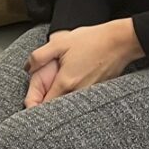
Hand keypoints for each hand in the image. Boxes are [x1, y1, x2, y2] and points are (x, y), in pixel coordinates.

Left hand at [25, 20, 143, 106]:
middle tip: (43, 93)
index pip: (45, 106)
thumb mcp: (59, 43)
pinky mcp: (99, 90)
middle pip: (58, 108)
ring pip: (70, 104)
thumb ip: (39, 57)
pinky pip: (82, 98)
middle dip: (48, 104)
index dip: (35, 106)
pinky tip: (75, 80)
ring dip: (62, 100)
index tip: (31, 102)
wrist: (120, 41)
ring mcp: (90, 93)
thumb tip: (28, 68)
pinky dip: (75, 94)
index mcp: (66, 82)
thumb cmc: (92, 40)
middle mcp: (79, 92)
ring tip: (59, 85)